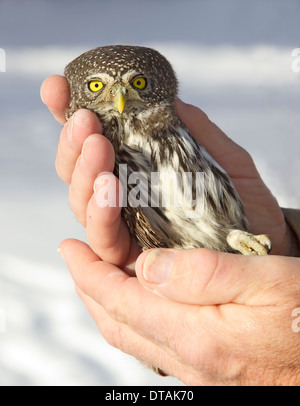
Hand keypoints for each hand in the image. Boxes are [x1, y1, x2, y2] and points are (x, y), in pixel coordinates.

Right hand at [41, 75, 294, 256]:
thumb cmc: (242, 203)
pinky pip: (104, 237)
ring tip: (98, 148)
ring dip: (84, 172)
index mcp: (137, 166)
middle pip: (78, 168)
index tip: (57, 87)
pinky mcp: (130, 254)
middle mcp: (123, 192)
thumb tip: (170, 99)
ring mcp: (124, 223)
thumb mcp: (226, 159)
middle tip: (85, 120)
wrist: (262, 247)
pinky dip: (100, 214)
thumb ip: (198, 132)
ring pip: (82, 200)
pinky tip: (104, 189)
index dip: (70, 112)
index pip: (96, 138)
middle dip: (73, 141)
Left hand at [58, 239, 299, 384]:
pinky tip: (141, 300)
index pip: (121, 300)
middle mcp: (189, 360)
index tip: (70, 248)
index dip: (89, 272)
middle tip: (76, 258)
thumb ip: (204, 274)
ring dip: (107, 303)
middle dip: (88, 288)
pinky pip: (151, 342)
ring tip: (99, 274)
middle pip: (116, 323)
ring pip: (130, 335)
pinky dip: (133, 316)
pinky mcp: (206, 370)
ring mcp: (196, 370)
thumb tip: (147, 266)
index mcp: (199, 335)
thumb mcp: (268, 281)